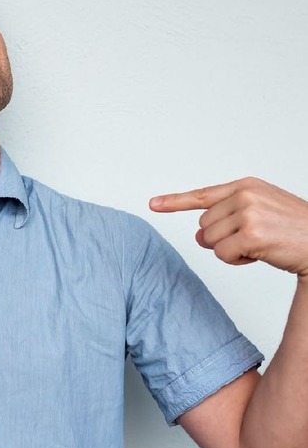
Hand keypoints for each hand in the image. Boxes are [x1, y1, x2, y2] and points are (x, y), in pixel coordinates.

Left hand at [149, 177, 307, 277]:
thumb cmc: (294, 231)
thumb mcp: (261, 213)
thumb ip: (227, 219)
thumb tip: (199, 236)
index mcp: (246, 186)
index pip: (203, 195)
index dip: (175, 201)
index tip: (153, 204)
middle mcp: (245, 195)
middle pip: (204, 225)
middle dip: (222, 238)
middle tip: (253, 240)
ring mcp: (248, 213)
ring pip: (210, 240)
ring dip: (231, 250)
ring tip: (260, 245)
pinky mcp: (251, 233)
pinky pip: (222, 254)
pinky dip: (237, 261)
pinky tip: (259, 255)